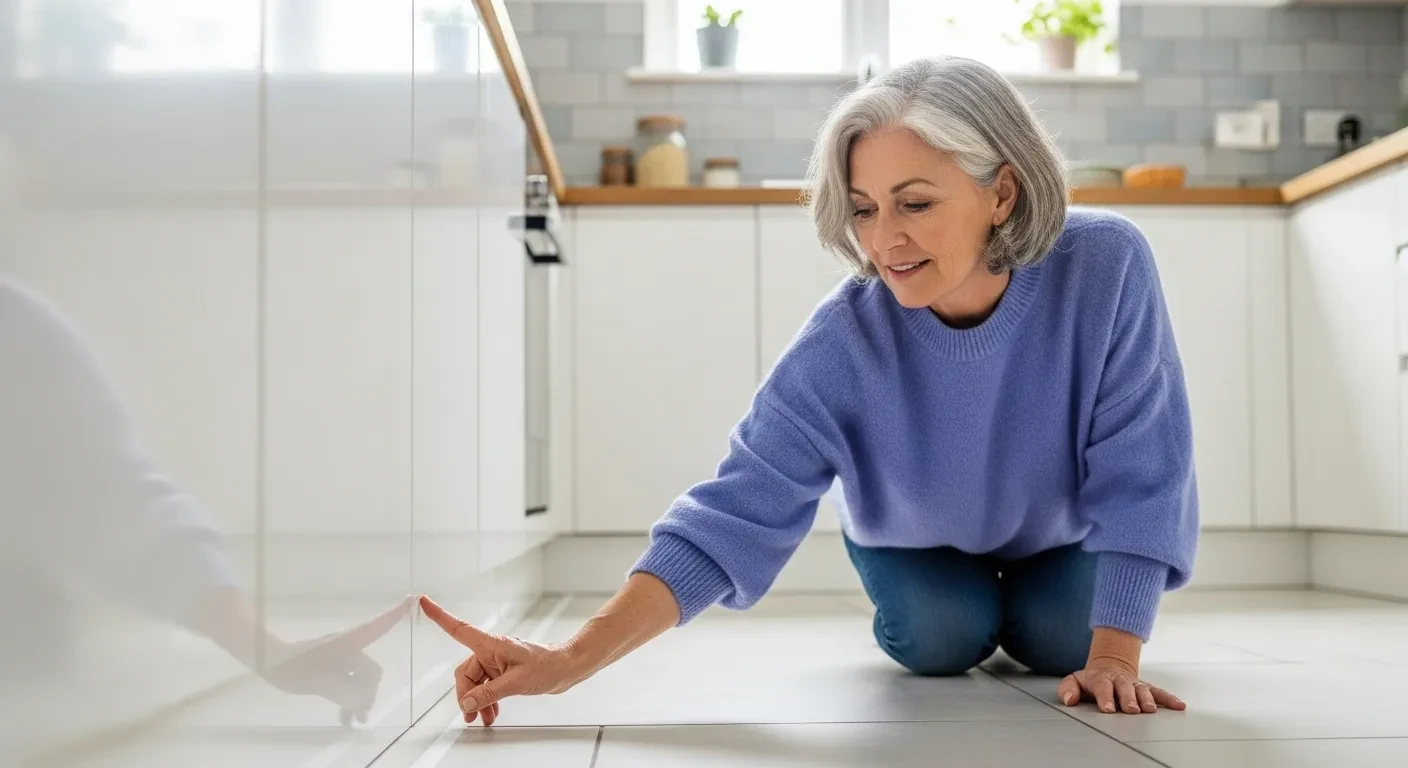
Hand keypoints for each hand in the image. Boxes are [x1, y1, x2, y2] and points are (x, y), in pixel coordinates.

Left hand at [259, 596, 413, 724]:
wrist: (268, 662)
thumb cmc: (289, 666)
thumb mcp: (314, 682)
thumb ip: (342, 692)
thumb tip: (363, 703)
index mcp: (347, 643)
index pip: (376, 626)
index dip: (395, 615)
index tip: (413, 598)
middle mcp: (349, 647)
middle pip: (369, 671)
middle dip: (367, 693)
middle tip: (358, 716)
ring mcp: (342, 657)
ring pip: (361, 680)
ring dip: (358, 699)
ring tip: (351, 720)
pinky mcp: (335, 666)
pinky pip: (350, 682)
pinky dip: (350, 697)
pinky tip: (346, 715)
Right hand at [420, 595, 588, 725]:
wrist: (567, 668)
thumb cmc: (548, 666)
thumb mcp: (517, 683)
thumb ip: (490, 693)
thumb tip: (468, 703)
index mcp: (492, 645)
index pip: (459, 629)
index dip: (440, 616)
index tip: (424, 602)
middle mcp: (491, 651)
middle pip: (466, 673)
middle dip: (466, 695)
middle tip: (471, 715)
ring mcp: (497, 662)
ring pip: (476, 683)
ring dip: (477, 701)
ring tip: (482, 718)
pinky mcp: (504, 671)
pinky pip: (486, 686)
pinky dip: (487, 700)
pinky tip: (492, 712)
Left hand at [1059, 658, 1185, 714]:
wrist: (1109, 666)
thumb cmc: (1091, 680)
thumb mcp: (1075, 681)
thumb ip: (1068, 688)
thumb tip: (1068, 699)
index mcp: (1101, 678)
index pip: (1102, 687)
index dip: (1105, 697)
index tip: (1108, 708)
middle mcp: (1120, 680)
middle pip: (1124, 688)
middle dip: (1128, 699)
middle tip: (1130, 709)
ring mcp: (1134, 684)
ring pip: (1142, 690)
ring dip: (1146, 699)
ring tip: (1149, 710)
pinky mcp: (1147, 688)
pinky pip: (1159, 692)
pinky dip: (1169, 698)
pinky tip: (1179, 705)